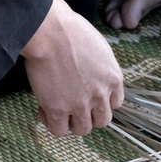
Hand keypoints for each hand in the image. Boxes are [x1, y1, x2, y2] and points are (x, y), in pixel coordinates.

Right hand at [21, 0, 124, 136]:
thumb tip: (91, 75)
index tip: (89, 97)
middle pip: (102, 121)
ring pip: (83, 129)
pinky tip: (44, 109)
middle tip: (74, 105)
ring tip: (58, 108)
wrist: (50, 32)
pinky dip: (52, 123)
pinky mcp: (58, 109)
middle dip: (89, 115)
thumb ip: (101, 68)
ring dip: (71, 122)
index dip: (101, 102)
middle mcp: (101, 95)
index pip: (115, 103)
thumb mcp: (99, 48)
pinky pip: (59, 131)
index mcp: (113, 78)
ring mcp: (80, 104)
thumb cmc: (71, 30)